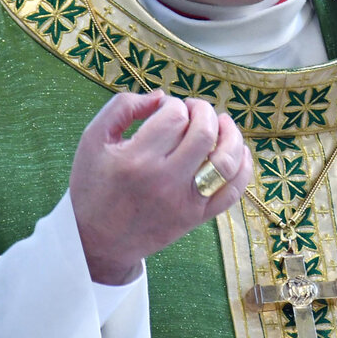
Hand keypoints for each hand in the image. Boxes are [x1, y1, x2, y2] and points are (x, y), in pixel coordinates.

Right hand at [71, 91, 249, 284]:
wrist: (97, 241)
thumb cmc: (93, 185)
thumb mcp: (93, 139)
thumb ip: (122, 107)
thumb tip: (162, 96)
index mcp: (135, 160)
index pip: (175, 117)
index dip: (174, 104)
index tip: (164, 109)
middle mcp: (164, 182)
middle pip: (204, 133)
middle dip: (204, 111)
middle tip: (193, 110)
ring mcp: (185, 203)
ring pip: (226, 161)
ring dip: (231, 134)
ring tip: (221, 123)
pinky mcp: (196, 218)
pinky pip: (233, 192)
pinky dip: (243, 167)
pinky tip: (237, 150)